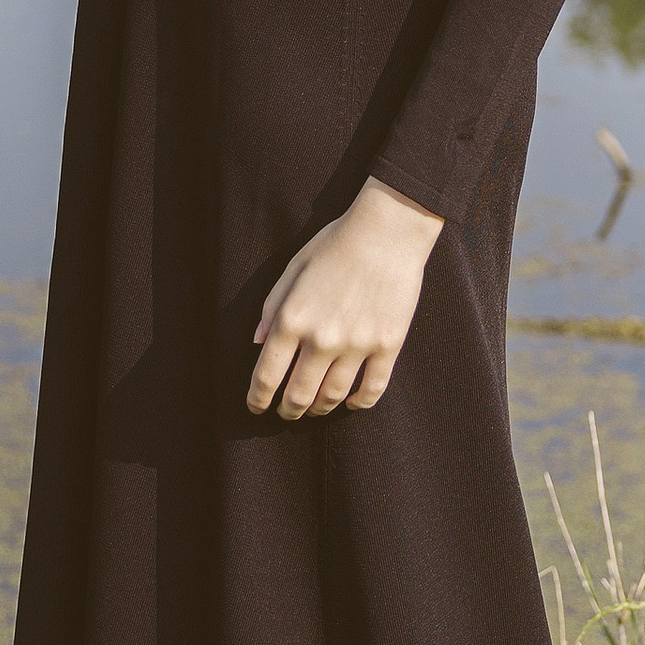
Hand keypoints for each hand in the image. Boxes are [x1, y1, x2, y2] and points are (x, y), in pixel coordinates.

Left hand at [248, 180, 443, 418]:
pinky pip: (372, 389)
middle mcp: (322, 338)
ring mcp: (357, 345)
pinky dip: (358, 403)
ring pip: (332, 396)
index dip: (257, 398)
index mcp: (292, 319)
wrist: (388, 231)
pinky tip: (350, 403)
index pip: (267, 376)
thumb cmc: (336, 244)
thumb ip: (272, 307)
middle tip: (285, 413)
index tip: (256, 406)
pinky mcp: (388, 346)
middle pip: (298, 395)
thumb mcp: (293, 268)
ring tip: (314, 409)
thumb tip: (259, 343)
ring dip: (319, 409)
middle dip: (287, 411)